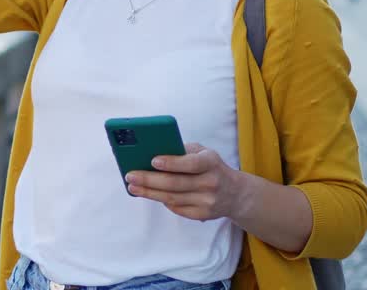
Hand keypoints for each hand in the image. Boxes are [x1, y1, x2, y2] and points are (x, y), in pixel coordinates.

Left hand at [124, 143, 247, 221]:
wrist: (235, 193)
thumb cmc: (210, 166)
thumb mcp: (203, 152)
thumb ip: (182, 151)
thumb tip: (153, 152)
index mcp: (211, 162)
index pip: (191, 163)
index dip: (172, 163)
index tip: (152, 161)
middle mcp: (211, 182)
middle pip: (176, 183)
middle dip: (150, 180)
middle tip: (130, 176)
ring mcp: (208, 201)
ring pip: (173, 198)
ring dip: (150, 193)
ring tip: (133, 187)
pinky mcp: (203, 214)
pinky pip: (177, 208)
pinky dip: (162, 201)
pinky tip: (149, 194)